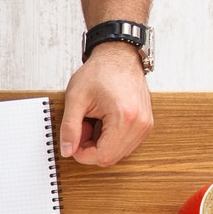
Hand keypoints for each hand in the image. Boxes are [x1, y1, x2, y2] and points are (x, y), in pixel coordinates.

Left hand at [58, 44, 152, 166]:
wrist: (118, 56)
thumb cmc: (99, 72)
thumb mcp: (75, 98)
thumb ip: (69, 128)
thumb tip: (67, 151)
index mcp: (125, 117)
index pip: (102, 156)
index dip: (83, 154)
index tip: (74, 139)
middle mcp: (140, 123)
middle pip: (111, 157)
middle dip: (91, 148)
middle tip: (83, 126)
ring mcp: (146, 124)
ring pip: (118, 153)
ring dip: (101, 144)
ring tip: (93, 121)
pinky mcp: (146, 123)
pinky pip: (125, 144)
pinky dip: (111, 139)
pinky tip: (103, 122)